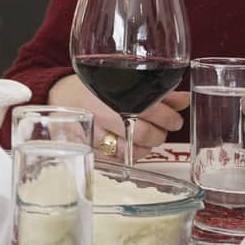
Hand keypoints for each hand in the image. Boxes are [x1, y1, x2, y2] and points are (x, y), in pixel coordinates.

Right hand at [46, 74, 186, 146]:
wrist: (61, 97)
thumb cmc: (95, 89)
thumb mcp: (123, 82)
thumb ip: (155, 93)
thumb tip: (183, 101)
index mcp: (111, 93)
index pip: (150, 110)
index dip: (169, 117)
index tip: (174, 119)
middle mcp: (100, 114)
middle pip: (144, 134)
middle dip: (160, 134)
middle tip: (163, 129)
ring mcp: (94, 135)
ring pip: (133, 151)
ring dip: (146, 147)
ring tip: (145, 138)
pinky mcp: (90, 151)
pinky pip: (119, 161)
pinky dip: (130, 155)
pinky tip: (130, 146)